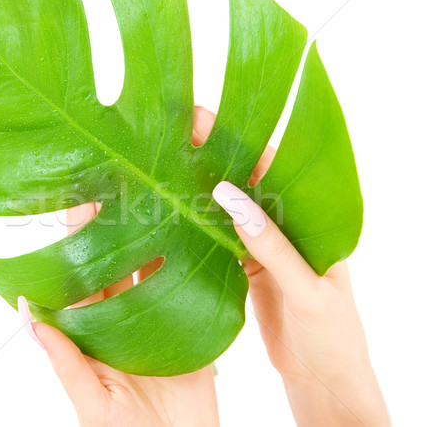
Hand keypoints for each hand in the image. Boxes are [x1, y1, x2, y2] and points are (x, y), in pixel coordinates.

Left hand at [16, 110, 225, 426]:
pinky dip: (195, 264)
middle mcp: (125, 320)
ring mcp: (160, 322)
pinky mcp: (194, 329)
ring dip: (157, 238)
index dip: (76, 244)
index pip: (81, 280)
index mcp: (95, 333)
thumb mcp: (93, 404)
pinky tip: (195, 234)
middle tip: (120, 184)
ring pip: (156, 271)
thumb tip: (28, 313)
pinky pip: (193, 291)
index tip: (73, 203)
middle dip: (119, 228)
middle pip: (119, 266)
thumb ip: (65, 361)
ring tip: (158, 198)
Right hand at [197, 104, 388, 426]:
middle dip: (217, 157)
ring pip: (231, 210)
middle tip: (178, 133)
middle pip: (249, 183)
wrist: (323, 379)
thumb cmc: (331, 334)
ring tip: (169, 164)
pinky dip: (200, 226)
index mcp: (313, 223)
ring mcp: (265, 247)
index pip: (278, 171)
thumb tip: (228, 197)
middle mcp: (288, 227)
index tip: (207, 120)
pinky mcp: (247, 269)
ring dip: (204, 190)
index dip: (245, 143)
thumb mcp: (307, 289)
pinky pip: (220, 240)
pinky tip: (176, 212)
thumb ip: (271, 246)